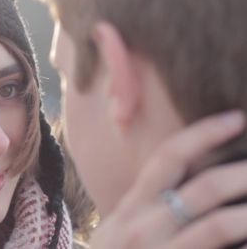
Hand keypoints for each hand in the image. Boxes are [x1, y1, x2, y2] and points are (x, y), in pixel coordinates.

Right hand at [89, 111, 246, 248]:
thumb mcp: (120, 227)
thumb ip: (147, 202)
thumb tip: (193, 171)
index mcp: (132, 207)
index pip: (168, 157)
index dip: (203, 133)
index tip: (236, 118)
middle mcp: (145, 228)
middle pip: (203, 187)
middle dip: (244, 171)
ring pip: (222, 224)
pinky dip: (241, 242)